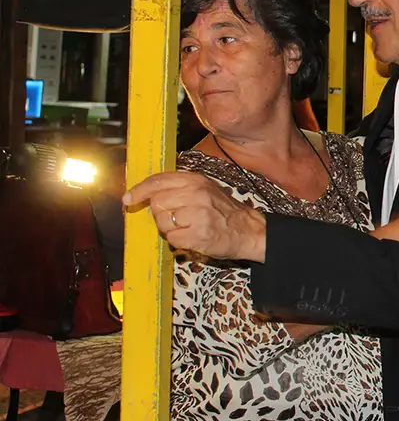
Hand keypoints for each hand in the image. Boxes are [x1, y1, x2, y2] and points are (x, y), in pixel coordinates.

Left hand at [123, 171, 266, 261]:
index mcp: (196, 180)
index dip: (140, 189)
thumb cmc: (224, 212)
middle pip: (157, 202)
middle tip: (177, 218)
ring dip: (169, 228)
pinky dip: (178, 240)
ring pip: (162, 221)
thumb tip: (147, 194)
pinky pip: (172, 238)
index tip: (128, 198)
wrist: (248, 230)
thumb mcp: (205, 189)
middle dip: (161, 213)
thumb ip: (179, 187)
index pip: (159, 180)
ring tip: (187, 227)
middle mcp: (197, 194)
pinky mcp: (198, 234)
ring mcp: (197, 214)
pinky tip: (192, 236)